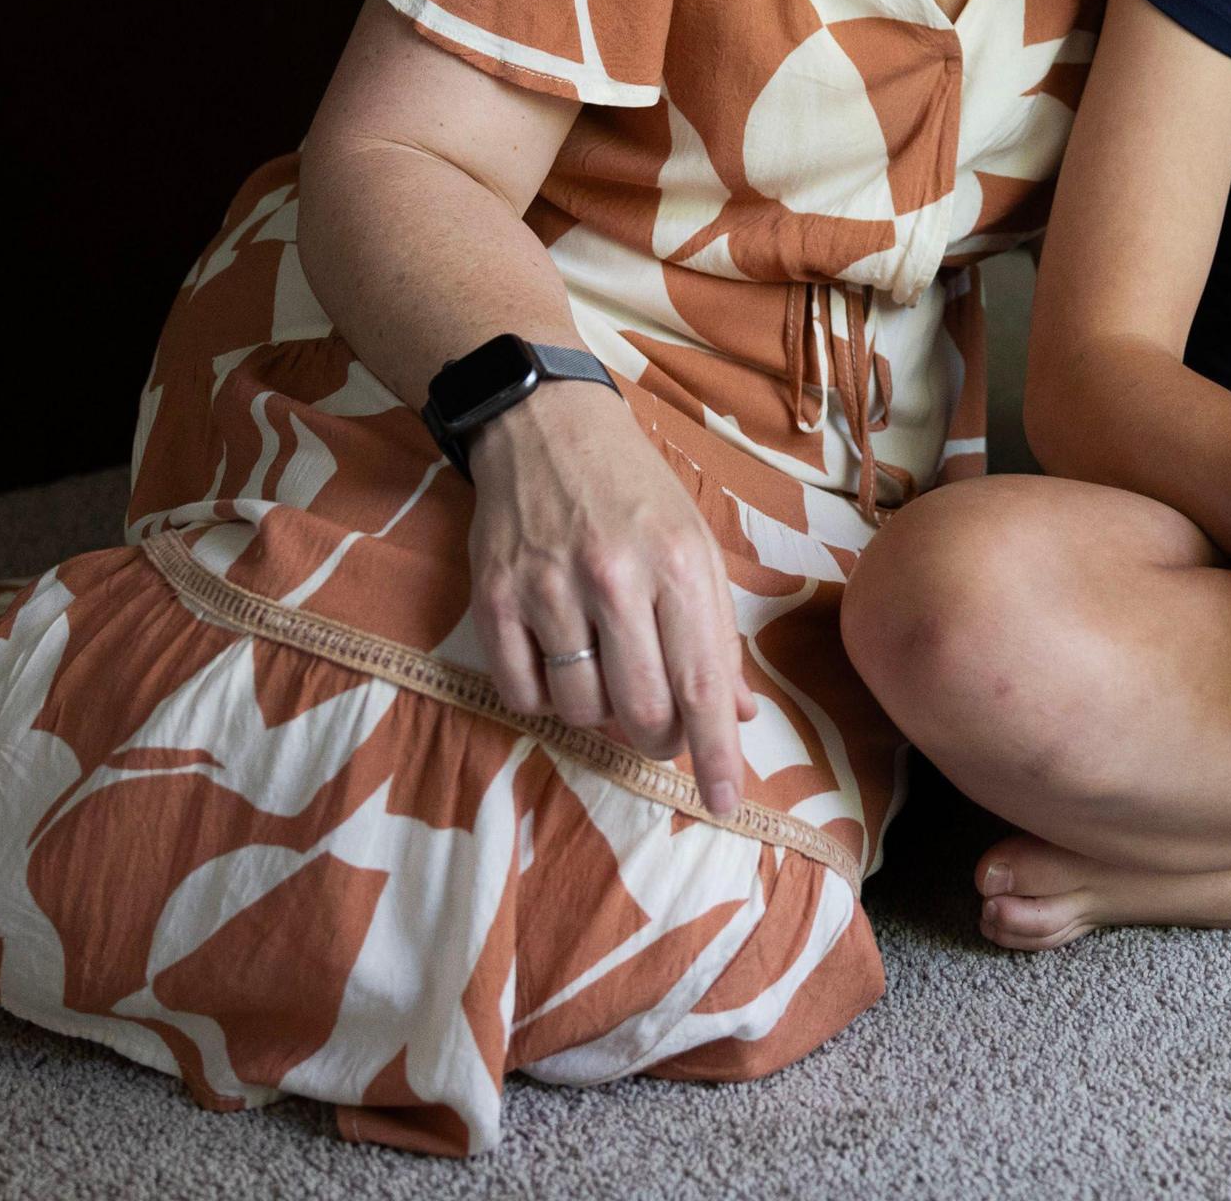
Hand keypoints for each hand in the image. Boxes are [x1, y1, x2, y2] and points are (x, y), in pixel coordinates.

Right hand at [462, 384, 760, 814]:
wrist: (547, 427)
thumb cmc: (636, 494)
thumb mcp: (696, 547)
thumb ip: (717, 633)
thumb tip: (737, 715)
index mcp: (678, 565)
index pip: (703, 686)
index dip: (715, 756)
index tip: (721, 803)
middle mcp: (614, 577)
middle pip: (640, 712)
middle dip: (657, 739)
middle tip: (658, 723)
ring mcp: (548, 587)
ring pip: (580, 710)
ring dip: (599, 716)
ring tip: (606, 675)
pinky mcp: (494, 595)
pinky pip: (521, 692)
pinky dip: (544, 699)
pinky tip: (558, 664)